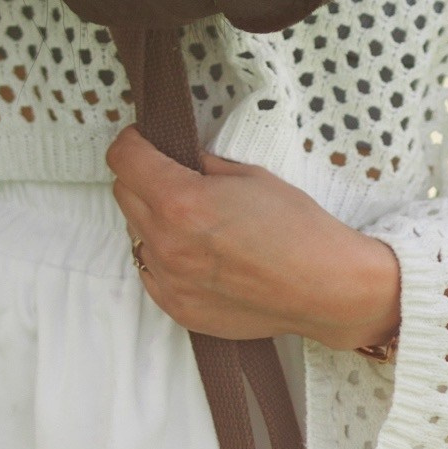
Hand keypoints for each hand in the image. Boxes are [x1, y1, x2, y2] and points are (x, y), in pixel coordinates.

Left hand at [106, 126, 400, 351]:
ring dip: (152, 217)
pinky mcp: (178, 309)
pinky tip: (196, 251)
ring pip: (135, 232)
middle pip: (123, 193)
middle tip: (172, 174)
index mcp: (180, 201)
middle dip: (141, 175)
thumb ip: (201, 165)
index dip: (133, 141)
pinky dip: (162, 255)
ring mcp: (169, 281)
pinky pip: (150, 270)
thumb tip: (177, 157)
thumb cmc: (295, 226)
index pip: (123, 158)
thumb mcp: (247, 175)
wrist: (324, 287)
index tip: (145, 139)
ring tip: (192, 218)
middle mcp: (165, 242)